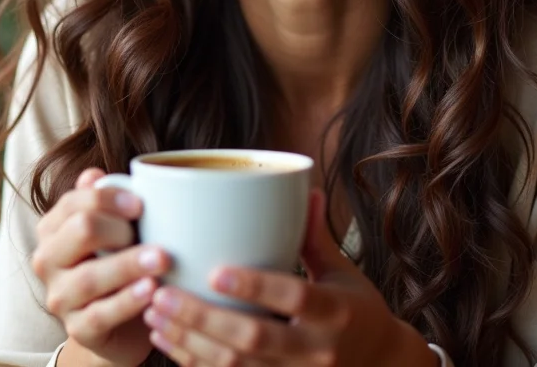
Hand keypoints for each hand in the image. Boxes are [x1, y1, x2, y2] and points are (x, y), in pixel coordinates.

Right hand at [31, 168, 170, 366]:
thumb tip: (94, 175)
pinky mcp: (77, 329)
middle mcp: (48, 260)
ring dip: (129, 265)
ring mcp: (59, 297)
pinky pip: (101, 314)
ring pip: (90, 276)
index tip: (141, 204)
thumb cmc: (120, 263)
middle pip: (81, 231)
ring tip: (161, 259)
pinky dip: (127, 300)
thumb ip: (105, 202)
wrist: (124, 324)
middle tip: (155, 234)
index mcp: (54, 228)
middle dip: (120, 229)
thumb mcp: (116, 230)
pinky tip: (151, 290)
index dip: (108, 198)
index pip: (74, 202)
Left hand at [141, 189, 435, 365]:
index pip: (293, 296)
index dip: (254, 286)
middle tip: (163, 294)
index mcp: (336, 311)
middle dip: (203, 318)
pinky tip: (167, 341)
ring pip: (236, 366)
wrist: (381, 365)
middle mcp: (317, 349)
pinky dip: (194, 362)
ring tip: (155, 313)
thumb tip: (304, 188)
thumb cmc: (357, 311)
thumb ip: (316, 237)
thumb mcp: (343, 273)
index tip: (215, 270)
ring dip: (190, 342)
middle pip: (254, 338)